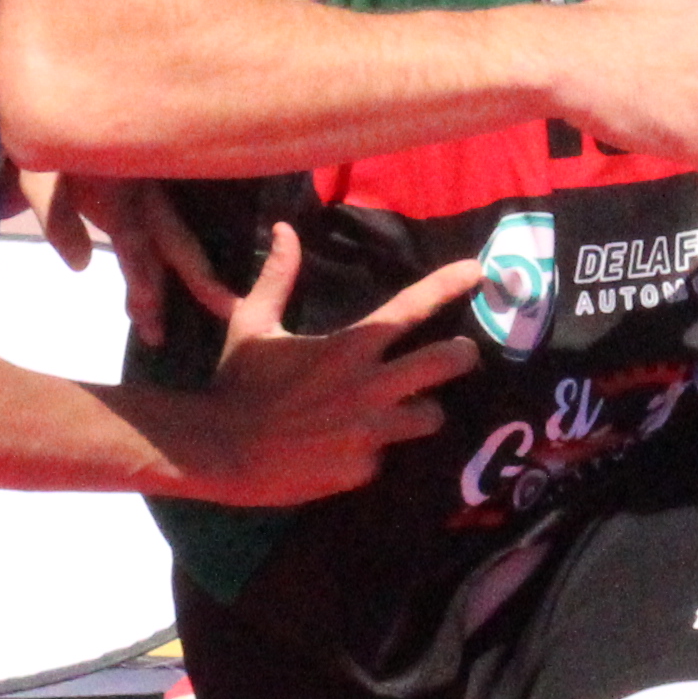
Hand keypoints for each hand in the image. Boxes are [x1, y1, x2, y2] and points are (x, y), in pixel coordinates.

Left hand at [29, 164, 210, 347]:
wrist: (54, 113)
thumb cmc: (47, 147)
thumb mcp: (40, 174)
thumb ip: (57, 216)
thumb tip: (82, 265)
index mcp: (120, 189)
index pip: (138, 242)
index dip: (145, 282)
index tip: (151, 320)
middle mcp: (143, 195)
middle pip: (172, 243)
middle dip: (197, 282)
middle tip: (226, 314)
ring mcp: (145, 195)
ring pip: (167, 244)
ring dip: (168, 286)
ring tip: (160, 330)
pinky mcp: (139, 197)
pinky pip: (156, 236)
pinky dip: (158, 267)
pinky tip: (155, 295)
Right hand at [174, 221, 473, 507]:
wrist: (220, 451)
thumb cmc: (236, 383)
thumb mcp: (251, 324)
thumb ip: (277, 278)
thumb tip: (286, 230)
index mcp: (349, 346)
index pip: (412, 308)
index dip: (449, 286)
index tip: (477, 271)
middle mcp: (371, 385)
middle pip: (446, 363)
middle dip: (464, 356)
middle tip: (463, 354)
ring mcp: (372, 430)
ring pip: (431, 416)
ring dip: (424, 410)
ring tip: (409, 409)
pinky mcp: (364, 468)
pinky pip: (387, 454)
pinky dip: (375, 449)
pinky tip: (351, 448)